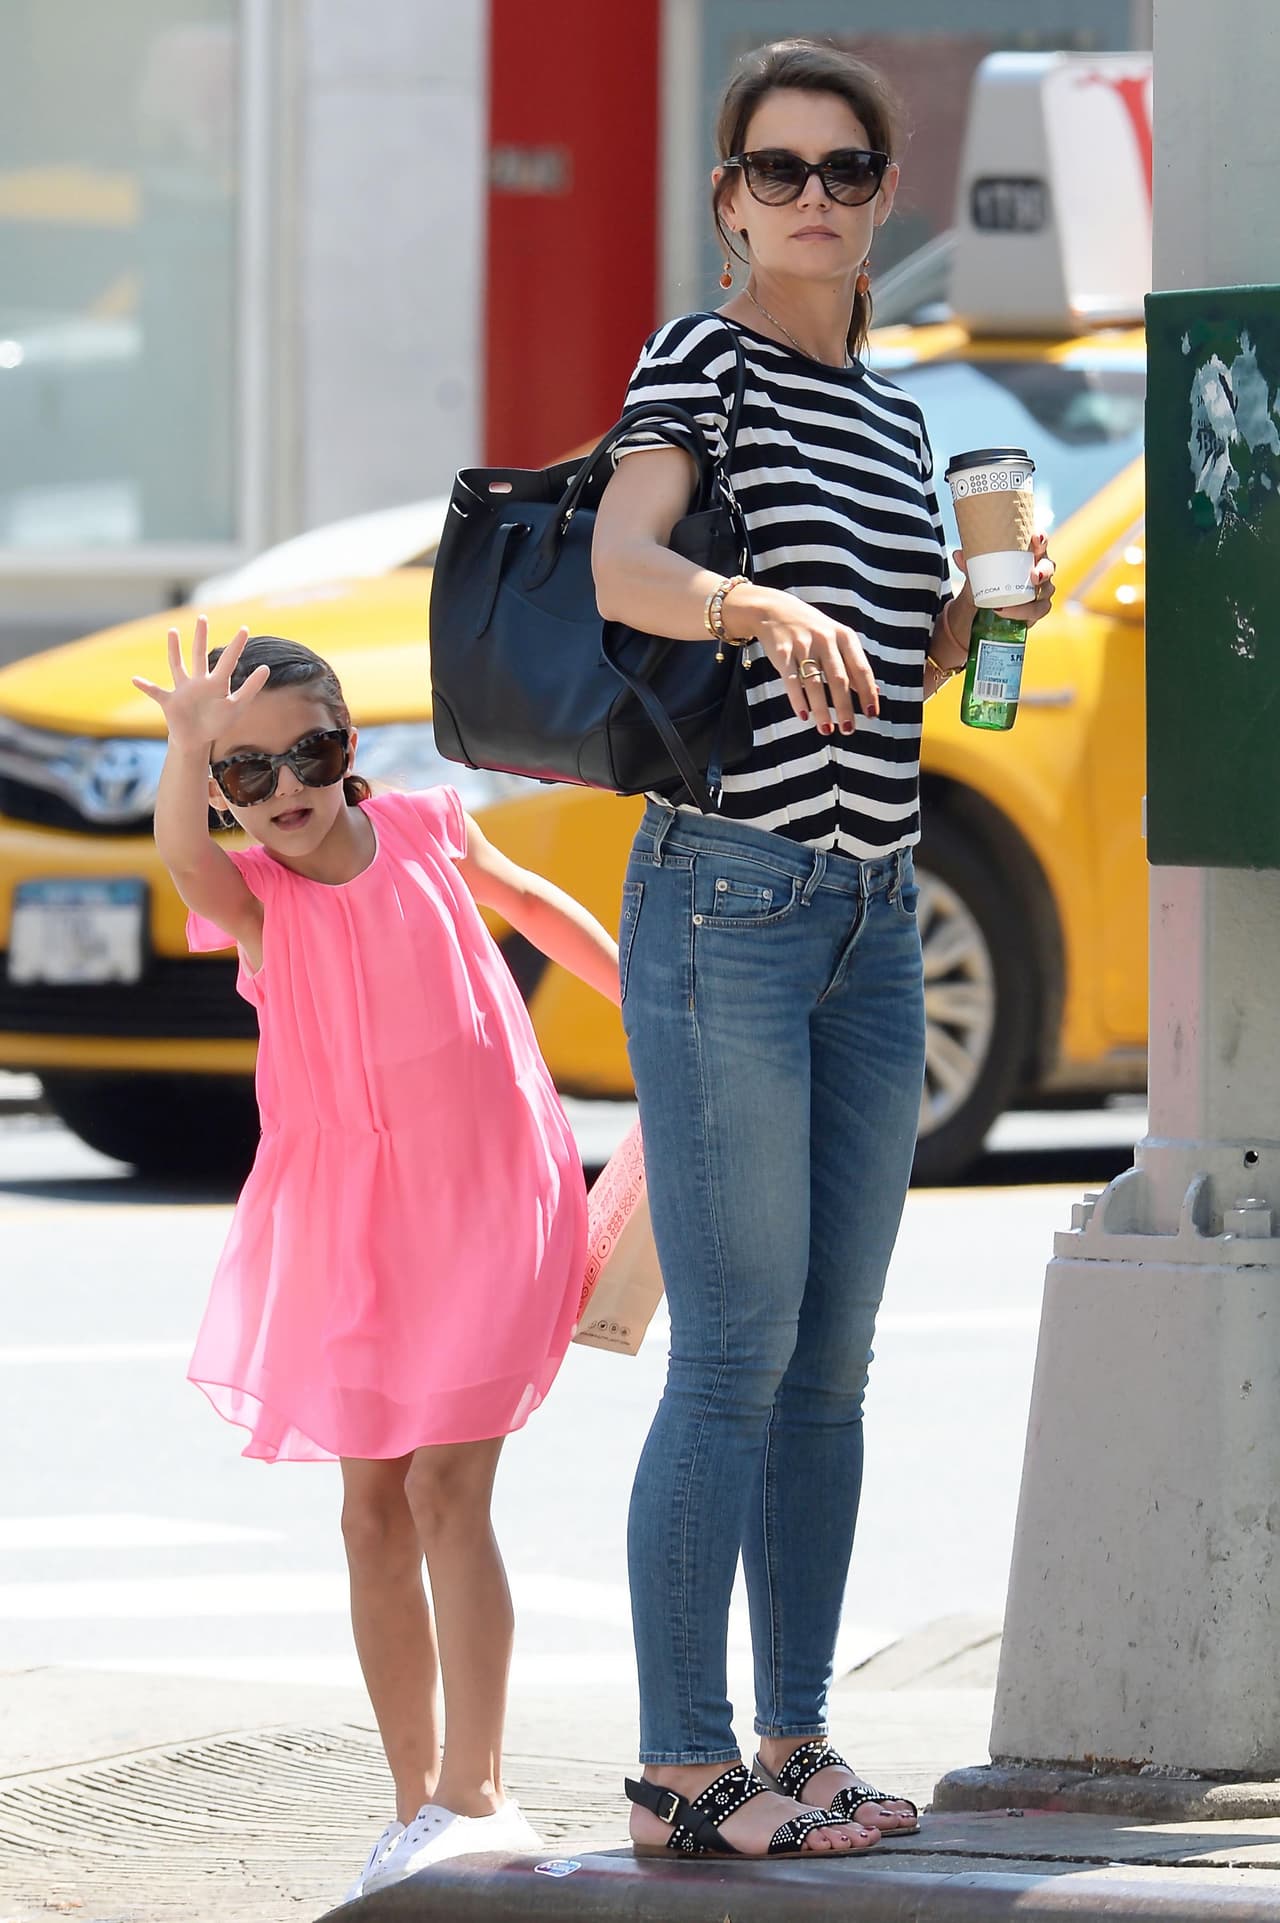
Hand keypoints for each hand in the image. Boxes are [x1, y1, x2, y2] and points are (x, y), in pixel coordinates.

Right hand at [132, 619, 269, 752]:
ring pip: (177, 665)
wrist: (197, 739)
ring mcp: (182, 689)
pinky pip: (155, 692)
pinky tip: (135, 679)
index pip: (228, 661)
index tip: (245, 628)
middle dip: (201, 636)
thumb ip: (251, 688)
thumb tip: (266, 667)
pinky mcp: (170, 701)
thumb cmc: (216, 722)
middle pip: (199, 654)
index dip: (236, 646)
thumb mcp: (236, 706)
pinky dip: (146, 686)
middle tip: (203, 617)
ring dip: (174, 649)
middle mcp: (198, 681)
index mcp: (216, 683)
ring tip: (172, 631)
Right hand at [731, 584, 879, 732]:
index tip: (871, 714)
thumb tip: (873, 692)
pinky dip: (798, 701)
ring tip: (826, 730)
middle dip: (845, 707)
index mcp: (844, 636)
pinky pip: (791, 681)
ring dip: (821, 710)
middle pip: (839, 679)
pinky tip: (804, 716)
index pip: (861, 669)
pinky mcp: (782, 652)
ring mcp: (803, 645)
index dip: (868, 693)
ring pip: (815, 684)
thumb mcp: (836, 638)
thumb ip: (853, 663)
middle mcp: (825, 639)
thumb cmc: (812, 629)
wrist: (774, 610)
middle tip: (848, 730)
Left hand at [951, 531, 1056, 630]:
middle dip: (1044, 570)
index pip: (1040, 543)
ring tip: (1008, 603)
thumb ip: (969, 565)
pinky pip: (1037, 612)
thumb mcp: (976, 574)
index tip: (1035, 537)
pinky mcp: (1037, 610)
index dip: (1042, 539)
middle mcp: (1040, 571)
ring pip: (1046, 593)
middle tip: (1034, 575)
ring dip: (1031, 598)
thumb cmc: (986, 581)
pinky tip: (1007, 613)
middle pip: (1049, 568)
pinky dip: (1022, 614)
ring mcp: (1041, 591)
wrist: (983, 608)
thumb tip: (958, 554)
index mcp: (1029, 555)